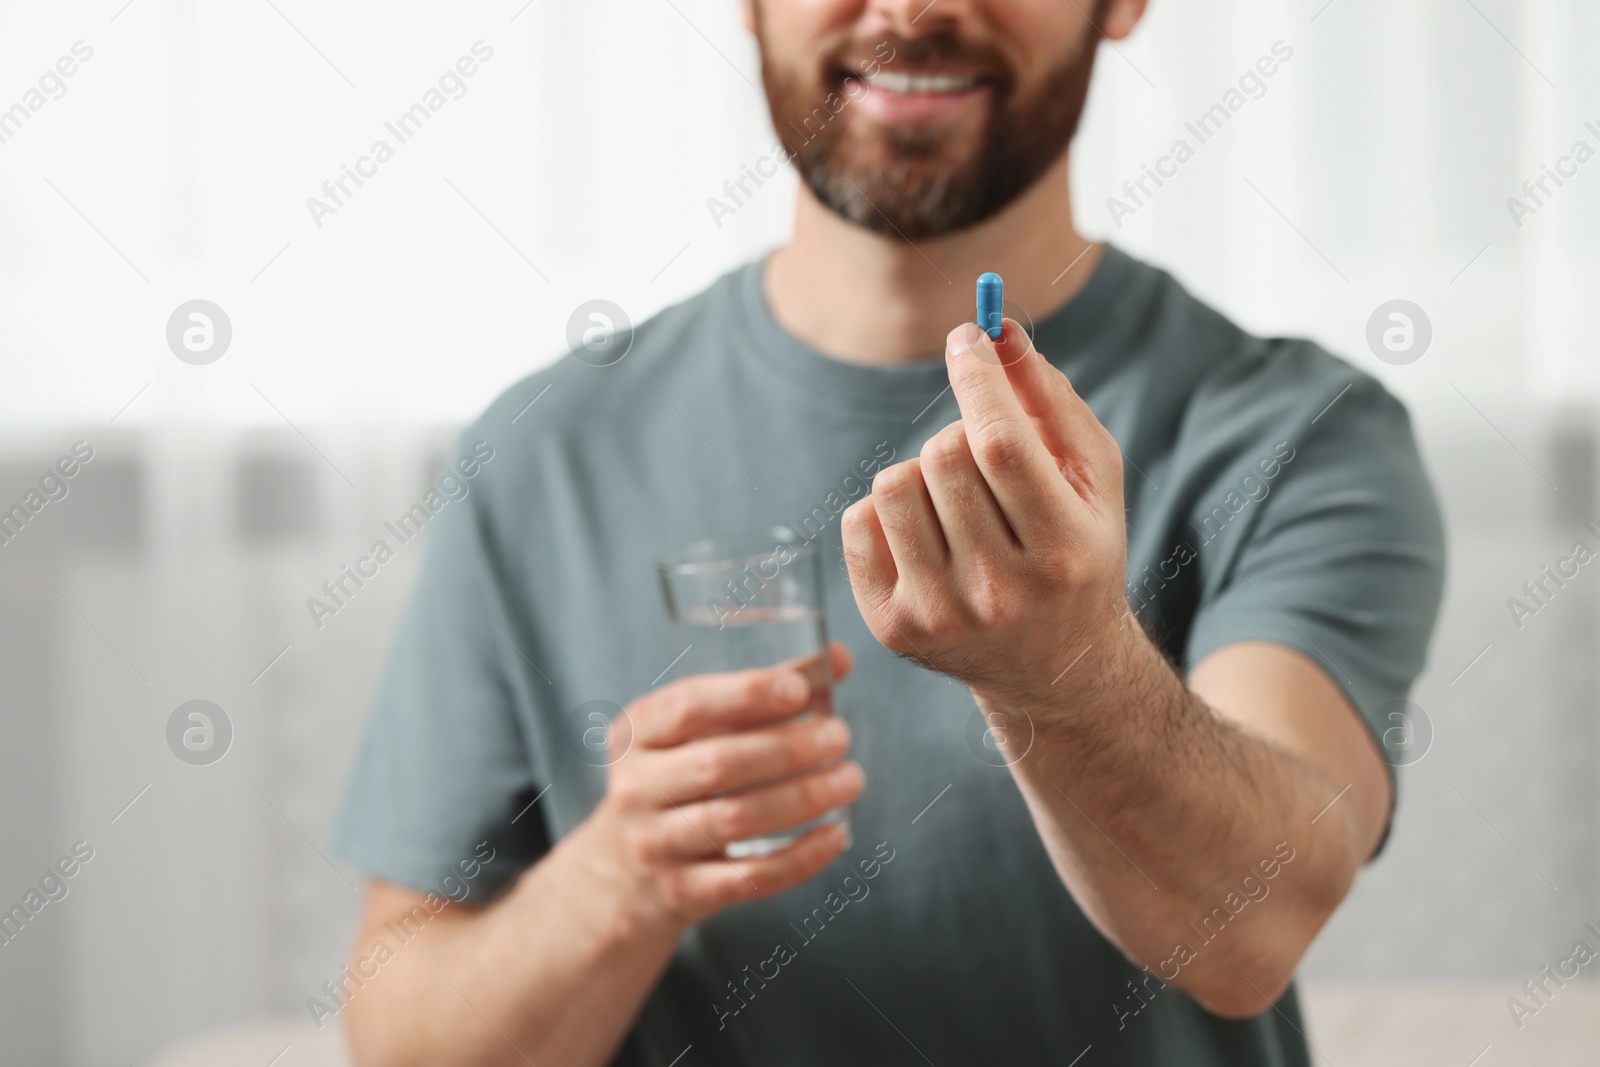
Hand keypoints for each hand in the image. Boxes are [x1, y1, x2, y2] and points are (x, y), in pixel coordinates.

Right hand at [584, 643, 861, 929]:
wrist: (621, 876)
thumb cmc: (677, 781)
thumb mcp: (695, 734)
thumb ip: (762, 694)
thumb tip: (838, 657)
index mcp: (637, 735)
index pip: (688, 706)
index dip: (745, 695)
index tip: (799, 688)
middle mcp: (636, 789)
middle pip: (718, 764)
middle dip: (787, 748)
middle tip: (840, 736)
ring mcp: (655, 845)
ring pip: (735, 819)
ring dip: (802, 798)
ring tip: (850, 778)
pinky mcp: (681, 893)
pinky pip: (748, 877)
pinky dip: (798, 857)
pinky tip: (836, 836)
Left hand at [841, 320, 1128, 709]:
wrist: (1055, 667)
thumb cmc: (1077, 550)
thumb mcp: (1090, 477)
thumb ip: (1050, 399)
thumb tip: (993, 329)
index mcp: (1063, 551)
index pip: (1001, 444)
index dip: (977, 378)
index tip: (966, 338)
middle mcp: (1000, 592)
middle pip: (943, 455)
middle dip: (959, 432)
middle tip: (982, 456)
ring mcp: (940, 615)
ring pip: (893, 483)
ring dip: (921, 473)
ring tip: (955, 502)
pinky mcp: (891, 627)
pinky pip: (858, 521)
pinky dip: (888, 511)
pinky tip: (926, 534)